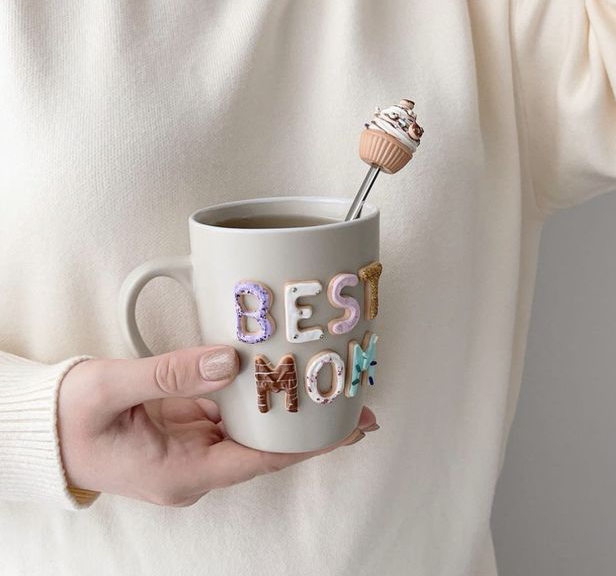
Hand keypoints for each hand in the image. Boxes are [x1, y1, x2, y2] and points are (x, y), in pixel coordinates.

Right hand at [58, 345, 377, 506]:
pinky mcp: (188, 427)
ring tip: (326, 381)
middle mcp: (196, 466)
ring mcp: (193, 447)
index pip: (262, 460)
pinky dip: (256, 393)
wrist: (42, 432)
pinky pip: (231, 411)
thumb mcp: (111, 389)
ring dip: (286, 406)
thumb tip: (231, 361)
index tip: (348, 427)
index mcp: (182, 473)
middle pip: (267, 446)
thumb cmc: (67, 420)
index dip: (310, 444)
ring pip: (252, 427)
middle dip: (310, 426)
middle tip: (354, 398)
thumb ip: (170, 373)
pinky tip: (277, 373)